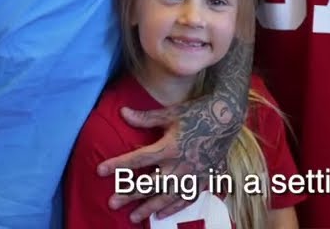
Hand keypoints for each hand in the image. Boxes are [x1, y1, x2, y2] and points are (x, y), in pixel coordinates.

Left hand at [97, 91, 241, 221]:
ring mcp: (193, 175)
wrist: (229, 117)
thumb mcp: (171, 113)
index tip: (100, 170)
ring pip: (168, 197)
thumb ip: (146, 118)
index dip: (118, 164)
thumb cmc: (198, 112)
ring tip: (134, 217)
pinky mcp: (204, 178)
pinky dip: (174, 208)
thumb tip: (123, 112)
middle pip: (150, 184)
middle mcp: (180, 165)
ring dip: (150, 207)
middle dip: (130, 194)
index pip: (138, 159)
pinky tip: (162, 214)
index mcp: (169, 147)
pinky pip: (188, 198)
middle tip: (112, 203)